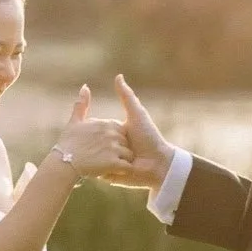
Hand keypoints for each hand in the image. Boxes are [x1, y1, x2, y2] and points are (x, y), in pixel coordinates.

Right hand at [53, 86, 130, 178]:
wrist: (63, 165)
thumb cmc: (68, 143)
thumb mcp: (76, 121)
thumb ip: (82, 105)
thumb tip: (85, 86)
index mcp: (106, 124)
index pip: (119, 130)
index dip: (113, 140)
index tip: (101, 146)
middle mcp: (112, 134)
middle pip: (125, 143)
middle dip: (118, 151)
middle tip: (102, 157)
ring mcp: (114, 149)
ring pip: (128, 155)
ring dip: (120, 162)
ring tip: (107, 165)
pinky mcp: (114, 163)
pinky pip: (126, 167)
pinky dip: (121, 171)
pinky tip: (111, 171)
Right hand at [94, 74, 174, 190]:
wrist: (159, 163)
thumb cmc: (149, 136)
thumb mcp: (136, 114)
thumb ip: (126, 96)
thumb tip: (118, 76)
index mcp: (118, 133)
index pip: (102, 130)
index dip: (100, 132)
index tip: (93, 133)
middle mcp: (115, 147)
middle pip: (99, 145)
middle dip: (100, 147)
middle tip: (100, 148)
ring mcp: (114, 162)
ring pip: (100, 159)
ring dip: (105, 160)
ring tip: (110, 160)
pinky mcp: (115, 174)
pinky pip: (104, 171)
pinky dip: (107, 171)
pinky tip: (113, 169)